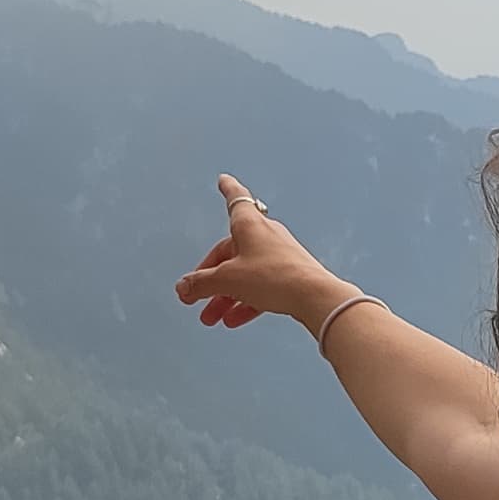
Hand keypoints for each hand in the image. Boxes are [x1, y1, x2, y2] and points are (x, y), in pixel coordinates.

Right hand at [173, 173, 355, 334]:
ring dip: (225, 296)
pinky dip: (246, 302)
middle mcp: (266, 235)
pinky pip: (261, 287)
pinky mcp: (290, 276)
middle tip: (195, 296)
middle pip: (231, 252)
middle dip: (211, 278)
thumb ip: (201, 284)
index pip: (236, 199)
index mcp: (250, 225)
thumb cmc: (276, 277)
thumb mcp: (228, 280)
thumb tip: (183, 288)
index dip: (228, 189)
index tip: (223, 180)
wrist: (314, 297)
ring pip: (245, 274)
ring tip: (212, 317)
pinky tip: (234, 319)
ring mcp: (280, 256)